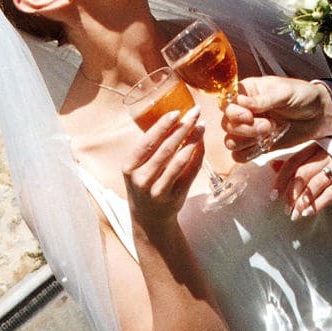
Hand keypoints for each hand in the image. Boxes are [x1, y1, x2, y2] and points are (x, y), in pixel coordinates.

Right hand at [123, 109, 203, 232]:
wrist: (149, 218)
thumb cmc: (145, 184)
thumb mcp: (138, 167)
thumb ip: (150, 148)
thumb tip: (174, 119)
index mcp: (129, 167)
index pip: (148, 142)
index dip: (163, 125)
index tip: (176, 112)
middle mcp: (142, 179)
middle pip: (166, 148)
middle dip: (183, 127)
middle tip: (195, 112)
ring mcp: (158, 190)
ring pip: (180, 160)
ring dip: (193, 140)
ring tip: (201, 126)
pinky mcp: (175, 197)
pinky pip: (190, 172)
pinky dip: (198, 156)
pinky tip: (202, 144)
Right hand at [224, 75, 331, 162]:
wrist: (319, 115)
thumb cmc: (303, 96)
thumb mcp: (285, 92)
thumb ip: (263, 99)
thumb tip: (241, 101)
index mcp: (247, 91)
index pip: (226, 102)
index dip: (233, 111)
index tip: (249, 115)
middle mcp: (244, 110)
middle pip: (226, 124)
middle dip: (245, 128)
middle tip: (269, 125)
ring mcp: (249, 128)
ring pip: (231, 140)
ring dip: (248, 140)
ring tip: (270, 131)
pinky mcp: (256, 144)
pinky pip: (240, 155)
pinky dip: (249, 153)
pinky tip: (265, 144)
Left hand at [269, 143, 331, 219]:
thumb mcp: (312, 177)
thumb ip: (294, 170)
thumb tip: (272, 166)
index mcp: (316, 148)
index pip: (294, 161)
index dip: (281, 179)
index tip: (273, 195)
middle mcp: (328, 152)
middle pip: (303, 172)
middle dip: (291, 193)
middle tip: (286, 209)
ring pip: (315, 182)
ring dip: (303, 201)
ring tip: (296, 214)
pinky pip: (330, 192)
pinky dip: (318, 204)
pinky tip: (309, 212)